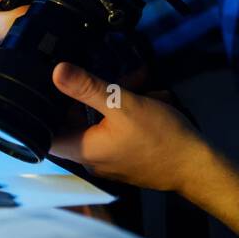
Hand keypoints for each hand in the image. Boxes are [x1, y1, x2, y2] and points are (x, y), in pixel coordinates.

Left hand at [46, 61, 209, 193]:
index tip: (43, 85)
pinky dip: (127, 112)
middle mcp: (91, 158)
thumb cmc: (159, 137)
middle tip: (105, 74)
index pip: (44, 133)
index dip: (41, 109)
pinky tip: (150, 97)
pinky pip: (117, 129)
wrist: (197, 166)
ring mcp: (109, 158)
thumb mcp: (123, 105)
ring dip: (116, 99)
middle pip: (76, 121)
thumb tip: (56, 71)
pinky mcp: (126, 155)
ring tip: (140, 83)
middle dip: (91, 94)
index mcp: (83, 149)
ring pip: (100, 121)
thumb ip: (88, 88)